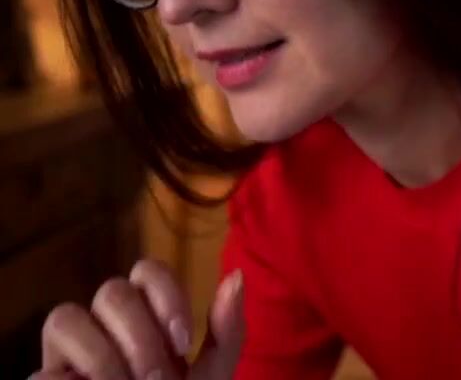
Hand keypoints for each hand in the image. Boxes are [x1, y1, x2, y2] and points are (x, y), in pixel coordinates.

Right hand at [32, 259, 243, 379]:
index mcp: (145, 312)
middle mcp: (104, 322)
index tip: (184, 344)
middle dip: (140, 338)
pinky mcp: (47, 379)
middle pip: (111, 292)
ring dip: (103, 359)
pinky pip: (43, 371)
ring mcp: (70, 349)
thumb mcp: (212, 374)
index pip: (148, 271)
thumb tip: (237, 277)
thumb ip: (227, 330)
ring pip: (66, 318)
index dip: (166, 299)